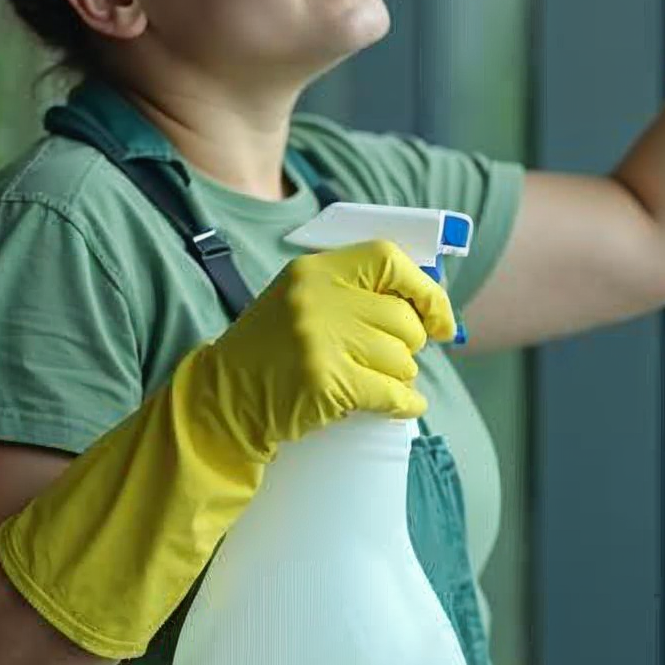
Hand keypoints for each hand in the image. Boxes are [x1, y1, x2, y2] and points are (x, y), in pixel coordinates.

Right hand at [195, 240, 456, 447]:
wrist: (224, 399)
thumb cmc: (271, 352)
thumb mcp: (301, 301)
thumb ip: (352, 291)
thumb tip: (426, 304)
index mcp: (315, 270)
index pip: (389, 259)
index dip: (425, 289)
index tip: (440, 319)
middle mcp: (318, 298)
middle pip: (402, 319)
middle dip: (408, 346)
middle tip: (390, 359)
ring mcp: (321, 339)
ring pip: (401, 360)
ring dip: (399, 377)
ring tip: (375, 382)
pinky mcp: (325, 381)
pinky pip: (392, 393)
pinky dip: (405, 404)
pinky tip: (405, 406)